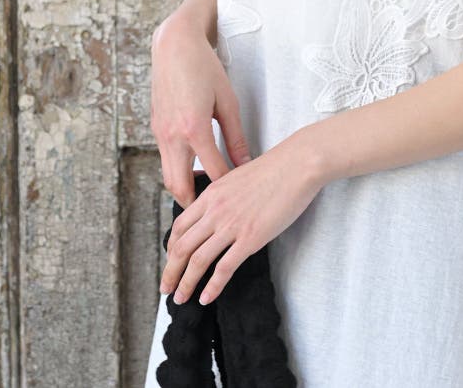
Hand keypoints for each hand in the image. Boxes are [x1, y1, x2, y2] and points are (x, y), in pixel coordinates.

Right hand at [150, 3, 251, 206]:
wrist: (174, 46)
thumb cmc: (204, 68)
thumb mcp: (227, 101)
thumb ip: (236, 136)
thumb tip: (246, 163)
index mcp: (194, 129)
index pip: (212, 174)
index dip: (227, 190)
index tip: (241, 202)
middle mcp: (172, 136)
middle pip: (179, 187)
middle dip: (195, 205)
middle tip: (213, 216)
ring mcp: (160, 133)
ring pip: (168, 176)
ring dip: (183, 189)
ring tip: (204, 197)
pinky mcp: (156, 128)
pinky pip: (165, 159)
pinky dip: (176, 171)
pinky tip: (193, 170)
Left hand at [159, 131, 323, 304]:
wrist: (297, 165)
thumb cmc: (274, 169)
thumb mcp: (237, 177)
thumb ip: (224, 196)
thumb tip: (219, 212)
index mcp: (211, 194)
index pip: (180, 226)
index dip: (171, 247)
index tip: (170, 261)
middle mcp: (215, 210)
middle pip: (182, 246)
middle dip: (170, 271)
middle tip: (165, 288)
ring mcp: (232, 225)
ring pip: (198, 260)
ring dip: (186, 283)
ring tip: (180, 298)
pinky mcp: (251, 238)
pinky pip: (224, 268)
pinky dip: (212, 287)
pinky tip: (206, 298)